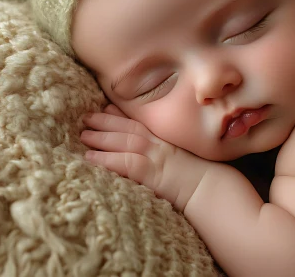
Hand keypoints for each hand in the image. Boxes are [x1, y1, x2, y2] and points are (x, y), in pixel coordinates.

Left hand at [79, 104, 207, 211]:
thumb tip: (154, 152)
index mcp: (166, 139)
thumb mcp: (183, 158)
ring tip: (83, 135)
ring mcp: (155, 155)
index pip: (140, 123)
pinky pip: (124, 162)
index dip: (121, 114)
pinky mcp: (151, 171)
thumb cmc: (201, 178)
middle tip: (86, 117)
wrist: (211, 188)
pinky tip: (90, 157)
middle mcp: (159, 143)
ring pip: (123, 141)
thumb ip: (167, 152)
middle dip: (106, 120)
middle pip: (128, 127)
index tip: (105, 106)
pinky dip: (106, 158)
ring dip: (101, 136)